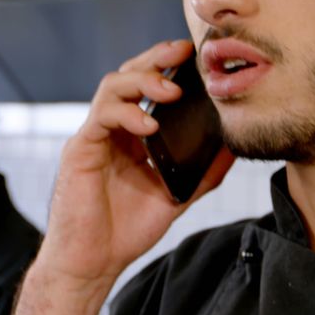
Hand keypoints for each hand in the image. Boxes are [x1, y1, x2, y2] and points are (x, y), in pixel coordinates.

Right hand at [37, 39, 235, 287]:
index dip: (167, 65)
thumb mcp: (176, 195)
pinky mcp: (80, 151)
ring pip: (111, 88)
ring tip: (169, 91)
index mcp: (133, 135)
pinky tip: (147, 125)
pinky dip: (125, 114)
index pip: (147, 87)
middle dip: (155, 59)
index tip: (193, 55)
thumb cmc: (126, 229)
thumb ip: (203, 171)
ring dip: (142, 82)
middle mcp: (112, 129)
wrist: (94, 262)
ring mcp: (94, 137)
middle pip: (128, 76)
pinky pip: (100, 118)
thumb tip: (234, 147)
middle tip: (182, 52)